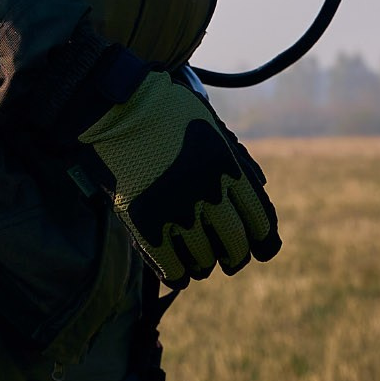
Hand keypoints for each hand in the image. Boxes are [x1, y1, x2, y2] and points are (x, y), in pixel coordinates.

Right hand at [68, 54, 279, 284]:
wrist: (116, 106)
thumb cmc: (165, 110)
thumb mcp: (211, 127)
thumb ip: (235, 161)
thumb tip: (258, 192)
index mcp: (228, 168)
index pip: (260, 223)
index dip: (263, 242)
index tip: (260, 249)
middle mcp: (208, 194)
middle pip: (235, 247)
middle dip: (235, 256)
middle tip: (230, 258)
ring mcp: (176, 212)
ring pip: (204, 261)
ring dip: (204, 263)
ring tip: (199, 259)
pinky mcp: (145, 225)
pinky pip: (171, 268)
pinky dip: (178, 274)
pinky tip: (177, 270)